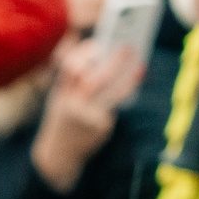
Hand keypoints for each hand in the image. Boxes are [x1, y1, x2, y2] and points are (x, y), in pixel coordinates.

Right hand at [29, 38, 146, 192]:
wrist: (57, 154)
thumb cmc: (62, 119)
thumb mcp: (60, 99)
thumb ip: (75, 83)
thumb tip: (105, 61)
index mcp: (61, 94)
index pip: (70, 68)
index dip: (84, 54)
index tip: (98, 44)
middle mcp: (73, 104)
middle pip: (98, 79)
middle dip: (115, 62)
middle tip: (129, 47)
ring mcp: (89, 117)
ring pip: (114, 93)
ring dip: (129, 78)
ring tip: (141, 67)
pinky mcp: (102, 127)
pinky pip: (115, 107)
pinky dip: (118, 102)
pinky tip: (118, 100)